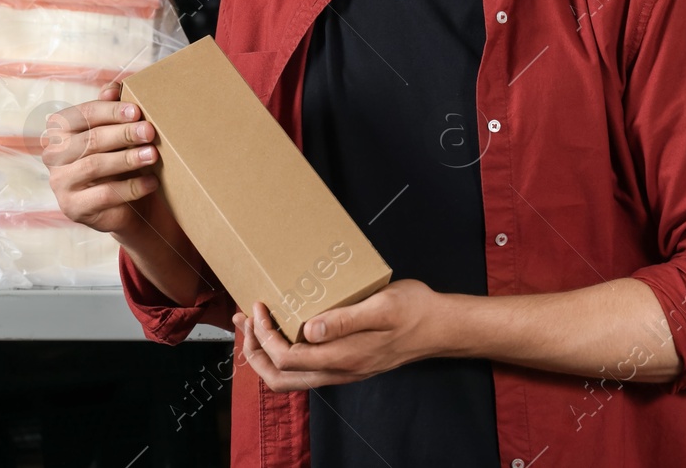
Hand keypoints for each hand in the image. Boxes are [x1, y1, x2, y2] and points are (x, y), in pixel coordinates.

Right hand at [44, 82, 164, 235]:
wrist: (125, 206)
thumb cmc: (119, 160)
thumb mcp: (116, 133)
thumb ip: (111, 109)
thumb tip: (113, 89)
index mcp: (60, 130)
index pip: (83, 114)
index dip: (111, 111)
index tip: (137, 111)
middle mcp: (54, 155)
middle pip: (90, 140)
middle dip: (123, 134)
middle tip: (150, 131)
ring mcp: (61, 183)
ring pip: (94, 166)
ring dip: (127, 159)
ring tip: (153, 155)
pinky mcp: (73, 208)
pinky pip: (104, 195)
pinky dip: (131, 187)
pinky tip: (152, 182)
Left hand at [233, 280, 449, 391]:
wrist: (440, 328)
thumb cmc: (414, 311)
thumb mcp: (382, 306)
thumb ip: (345, 320)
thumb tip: (309, 330)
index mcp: (344, 357)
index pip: (287, 358)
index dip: (265, 336)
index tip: (260, 307)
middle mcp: (338, 371)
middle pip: (280, 378)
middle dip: (254, 351)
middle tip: (245, 320)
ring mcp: (342, 371)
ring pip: (290, 378)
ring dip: (265, 354)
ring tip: (254, 325)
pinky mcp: (346, 364)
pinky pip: (304, 369)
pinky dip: (283, 352)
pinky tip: (284, 328)